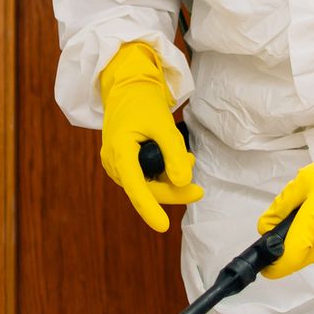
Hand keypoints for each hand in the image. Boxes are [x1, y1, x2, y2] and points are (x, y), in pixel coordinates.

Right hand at [99, 42, 203, 231]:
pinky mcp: (125, 165)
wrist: (128, 88)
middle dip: (173, 190)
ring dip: (170, 179)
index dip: (150, 208)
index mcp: (119, 152)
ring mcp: (118, 166)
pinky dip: (163, 172)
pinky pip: (146, 177)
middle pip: (146, 190)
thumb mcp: (163, 124)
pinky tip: (175, 159)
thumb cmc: (143, 102)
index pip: (135, 187)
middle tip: (199, 190)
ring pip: (148, 185)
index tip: (162, 226)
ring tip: (187, 158)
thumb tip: (183, 182)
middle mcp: (114, 164)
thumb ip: (174, 153)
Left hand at [257, 115, 313, 278]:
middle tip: (299, 214)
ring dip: (313, 237)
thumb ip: (281, 207)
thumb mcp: (305, 181)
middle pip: (299, 257)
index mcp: (312, 229)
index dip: (271, 263)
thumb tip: (266, 227)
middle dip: (293, 242)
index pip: (284, 264)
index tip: (267, 255)